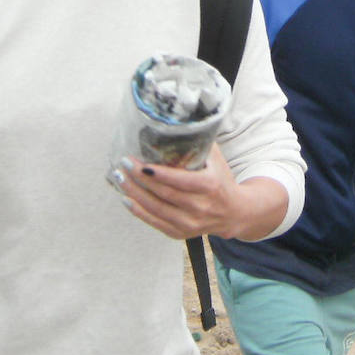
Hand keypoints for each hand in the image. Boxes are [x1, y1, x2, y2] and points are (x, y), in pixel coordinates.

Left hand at [112, 143, 241, 239]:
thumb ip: (199, 143)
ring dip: (134, 193)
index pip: (180, 180)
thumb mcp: (216, 160)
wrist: (234, 213)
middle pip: (164, 193)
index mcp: (209, 186)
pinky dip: (138, 210)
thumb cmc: (221, 181)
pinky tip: (126, 198)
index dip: (158, 173)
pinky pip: (154, 221)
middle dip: (140, 178)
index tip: (140, 163)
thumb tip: (178, 121)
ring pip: (156, 208)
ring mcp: (190, 223)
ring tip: (119, 178)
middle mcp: (200, 207)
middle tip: (124, 164)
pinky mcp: (180, 233)